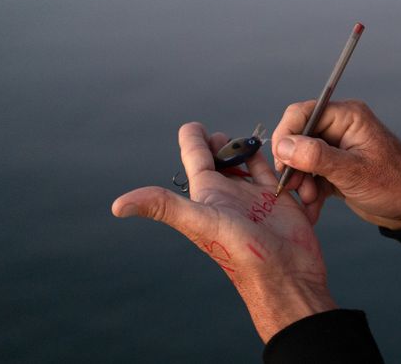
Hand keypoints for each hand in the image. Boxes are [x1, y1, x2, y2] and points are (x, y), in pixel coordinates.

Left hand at [111, 122, 335, 341]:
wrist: (284, 276)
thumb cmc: (241, 254)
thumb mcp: (200, 224)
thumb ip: (164, 207)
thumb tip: (117, 206)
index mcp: (207, 192)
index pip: (196, 155)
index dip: (195, 137)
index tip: (197, 125)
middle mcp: (229, 191)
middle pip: (222, 155)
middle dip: (225, 141)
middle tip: (232, 140)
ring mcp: (255, 194)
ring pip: (248, 160)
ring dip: (250, 147)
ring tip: (255, 144)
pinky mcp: (281, 197)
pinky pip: (277, 170)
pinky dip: (277, 159)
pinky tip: (279, 153)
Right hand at [272, 100, 400, 229]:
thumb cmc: (394, 184)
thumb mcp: (354, 172)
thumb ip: (318, 157)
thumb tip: (284, 146)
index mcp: (347, 116)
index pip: (302, 113)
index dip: (286, 135)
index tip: (281, 162)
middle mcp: (339, 128)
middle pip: (298, 137)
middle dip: (293, 165)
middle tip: (295, 188)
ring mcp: (336, 148)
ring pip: (301, 159)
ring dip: (301, 182)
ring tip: (311, 201)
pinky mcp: (334, 168)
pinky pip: (311, 175)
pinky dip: (309, 192)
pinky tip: (314, 209)